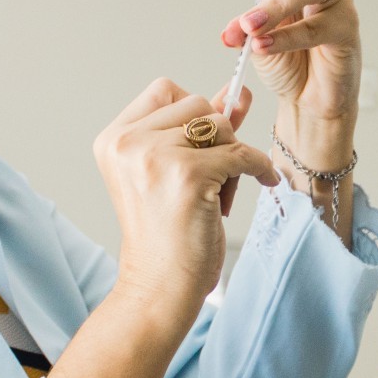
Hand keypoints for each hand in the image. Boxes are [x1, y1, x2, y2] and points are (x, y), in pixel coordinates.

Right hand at [94, 77, 278, 320]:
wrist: (160, 287)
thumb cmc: (167, 236)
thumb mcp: (175, 172)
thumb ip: (199, 130)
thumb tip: (237, 94)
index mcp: (113, 139)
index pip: (164, 90)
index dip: (194, 110)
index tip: (209, 138)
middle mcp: (127, 143)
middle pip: (196, 104)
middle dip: (217, 136)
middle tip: (215, 175)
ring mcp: (155, 156)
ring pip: (220, 126)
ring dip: (232, 156)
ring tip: (220, 191)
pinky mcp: (188, 175)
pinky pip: (242, 153)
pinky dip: (259, 167)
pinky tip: (263, 181)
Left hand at [220, 0, 359, 128]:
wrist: (310, 102)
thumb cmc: (288, 61)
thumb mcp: (256, 33)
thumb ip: (248, 23)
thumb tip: (236, 28)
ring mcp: (336, 0)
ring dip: (276, 5)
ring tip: (247, 26)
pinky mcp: (346, 31)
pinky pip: (312, 29)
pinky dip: (283, 39)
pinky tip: (260, 46)